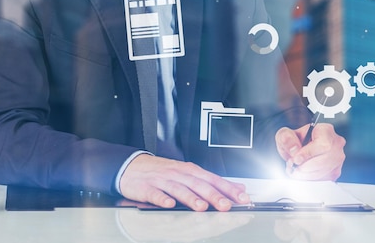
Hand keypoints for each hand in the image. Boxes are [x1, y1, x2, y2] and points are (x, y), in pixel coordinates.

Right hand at [119, 154, 249, 210]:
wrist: (132, 166)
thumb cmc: (163, 172)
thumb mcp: (190, 173)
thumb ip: (213, 182)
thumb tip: (238, 187)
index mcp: (191, 171)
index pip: (214, 179)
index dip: (228, 189)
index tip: (242, 198)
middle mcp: (180, 174)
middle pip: (199, 184)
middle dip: (214, 195)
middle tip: (226, 205)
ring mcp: (163, 181)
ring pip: (180, 189)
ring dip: (191, 198)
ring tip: (202, 207)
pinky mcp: (148, 188)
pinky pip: (156, 194)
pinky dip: (162, 199)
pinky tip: (169, 205)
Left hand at [275, 123, 345, 180]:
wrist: (297, 150)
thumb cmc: (294, 140)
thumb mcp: (285, 135)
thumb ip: (287, 139)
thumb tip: (294, 150)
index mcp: (326, 130)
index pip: (323, 144)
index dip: (309, 154)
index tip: (296, 159)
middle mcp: (335, 144)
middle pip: (324, 160)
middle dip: (304, 166)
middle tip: (292, 166)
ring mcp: (337, 159)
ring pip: (323, 172)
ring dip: (305, 174)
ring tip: (294, 169)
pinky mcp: (335, 172)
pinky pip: (323, 180)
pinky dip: (309, 179)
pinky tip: (301, 173)